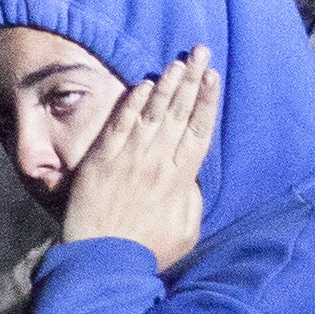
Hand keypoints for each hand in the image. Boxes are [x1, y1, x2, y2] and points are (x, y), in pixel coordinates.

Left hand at [57, 50, 218, 270]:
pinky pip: (119, 125)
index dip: (207, 101)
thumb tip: (192, 178)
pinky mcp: (101, 160)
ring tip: (178, 61)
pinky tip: (143, 84)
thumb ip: (192, 199)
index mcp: (180, 179)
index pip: (198, 130)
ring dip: (167, 85)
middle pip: (179, 113)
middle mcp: (157, 162)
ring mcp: (128, 158)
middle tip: (201, 52)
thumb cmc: (146, 251)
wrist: (101, 261)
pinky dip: (132, 103)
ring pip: (152, 113)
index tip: (213, 77)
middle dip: (192, 80)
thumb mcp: (185, 230)